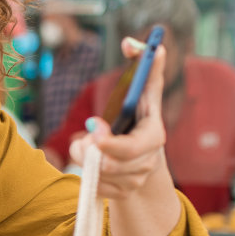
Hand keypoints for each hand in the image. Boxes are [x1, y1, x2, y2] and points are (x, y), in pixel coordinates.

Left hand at [68, 36, 168, 199]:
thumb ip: (144, 66)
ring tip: (86, 146)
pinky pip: (95, 186)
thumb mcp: (144, 91)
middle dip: (87, 151)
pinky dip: (87, 173)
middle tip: (80, 139)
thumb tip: (130, 42)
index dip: (109, 142)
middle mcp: (148, 162)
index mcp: (154, 136)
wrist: (143, 153)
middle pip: (109, 164)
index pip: (132, 147)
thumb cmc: (139, 115)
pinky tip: (93, 161)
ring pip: (98, 175)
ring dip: (84, 159)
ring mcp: (135, 180)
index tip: (91, 126)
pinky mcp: (121, 193)